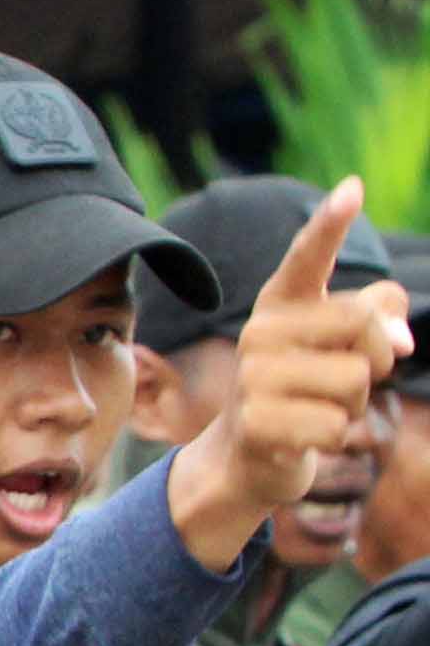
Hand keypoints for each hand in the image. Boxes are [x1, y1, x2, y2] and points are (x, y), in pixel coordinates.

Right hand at [181, 175, 407, 565]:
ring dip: (355, 405)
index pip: (308, 257)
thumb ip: (379, 318)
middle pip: (362, 325)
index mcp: (282, 305)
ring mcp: (253, 378)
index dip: (330, 224)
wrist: (244, 456)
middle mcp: (261, 333)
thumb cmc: (306, 387)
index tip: (352, 189)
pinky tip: (305, 437)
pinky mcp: (257, 424)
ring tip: (321, 409)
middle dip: (378, 356)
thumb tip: (400, 340)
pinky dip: (335, 437)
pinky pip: (337, 425)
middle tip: (356, 377)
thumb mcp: (341, 346)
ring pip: (356, 381)